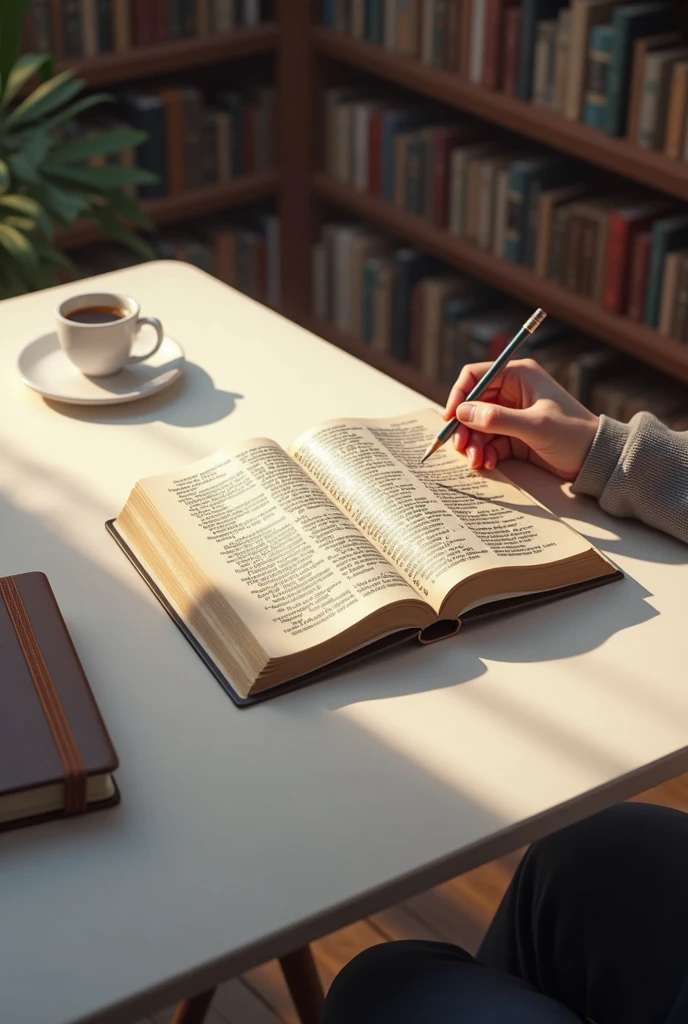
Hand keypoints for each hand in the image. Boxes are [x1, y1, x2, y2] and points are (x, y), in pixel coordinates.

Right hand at [444, 358, 598, 479]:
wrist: (595, 460)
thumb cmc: (573, 434)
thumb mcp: (535, 426)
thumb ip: (497, 419)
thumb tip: (462, 413)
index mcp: (519, 376)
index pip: (475, 376)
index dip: (458, 395)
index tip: (451, 418)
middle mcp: (512, 392)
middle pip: (471, 404)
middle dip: (464, 427)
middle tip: (461, 447)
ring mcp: (511, 415)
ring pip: (476, 426)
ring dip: (472, 444)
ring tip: (476, 461)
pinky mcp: (513, 436)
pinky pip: (487, 442)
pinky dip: (483, 453)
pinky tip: (487, 463)